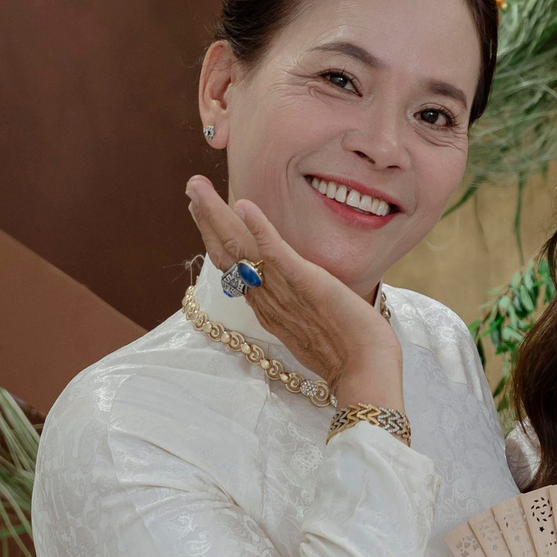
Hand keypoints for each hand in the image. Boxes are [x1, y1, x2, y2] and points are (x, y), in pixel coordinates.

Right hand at [186, 176, 402, 408]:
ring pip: (241, 248)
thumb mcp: (310, 326)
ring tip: (199, 189)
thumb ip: (293, 306)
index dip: (214, 236)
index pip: (232, 266)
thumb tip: (288, 288)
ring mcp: (283, 290)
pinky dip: (260, 228)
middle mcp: (267, 297)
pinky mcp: (306, 282)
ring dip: (218, 216)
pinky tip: (244, 206)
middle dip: (207, 218)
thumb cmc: (346, 351)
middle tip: (191, 187)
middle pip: (227, 253)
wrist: (365, 369)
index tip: (202, 210)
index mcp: (266, 306)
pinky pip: (277, 253)